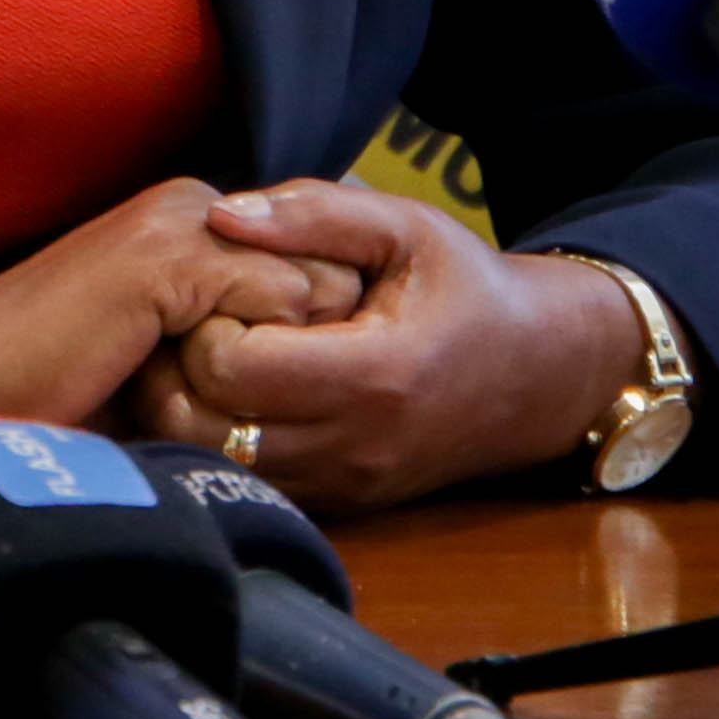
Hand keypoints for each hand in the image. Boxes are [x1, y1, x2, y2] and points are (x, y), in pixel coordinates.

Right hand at [0, 176, 370, 423]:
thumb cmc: (49, 394)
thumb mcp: (166, 363)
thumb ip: (233, 341)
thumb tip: (321, 364)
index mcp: (193, 221)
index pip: (318, 260)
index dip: (320, 334)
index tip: (288, 389)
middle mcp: (194, 205)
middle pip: (332, 267)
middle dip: (316, 342)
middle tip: (256, 399)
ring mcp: (181, 224)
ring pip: (317, 285)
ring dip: (287, 358)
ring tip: (214, 397)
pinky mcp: (167, 260)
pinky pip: (279, 304)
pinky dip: (258, 364)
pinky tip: (189, 391)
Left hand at [124, 181, 645, 510]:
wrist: (534, 373)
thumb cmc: (463, 286)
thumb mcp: (403, 226)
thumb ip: (313, 212)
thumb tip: (221, 215)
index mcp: (373, 374)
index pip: (233, 365)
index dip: (208, 319)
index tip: (225, 287)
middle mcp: (353, 447)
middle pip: (205, 426)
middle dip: (184, 366)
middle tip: (204, 318)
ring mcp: (344, 487)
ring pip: (213, 464)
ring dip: (193, 407)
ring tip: (219, 350)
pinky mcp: (337, 505)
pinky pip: (245, 481)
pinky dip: (223, 439)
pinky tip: (243, 390)